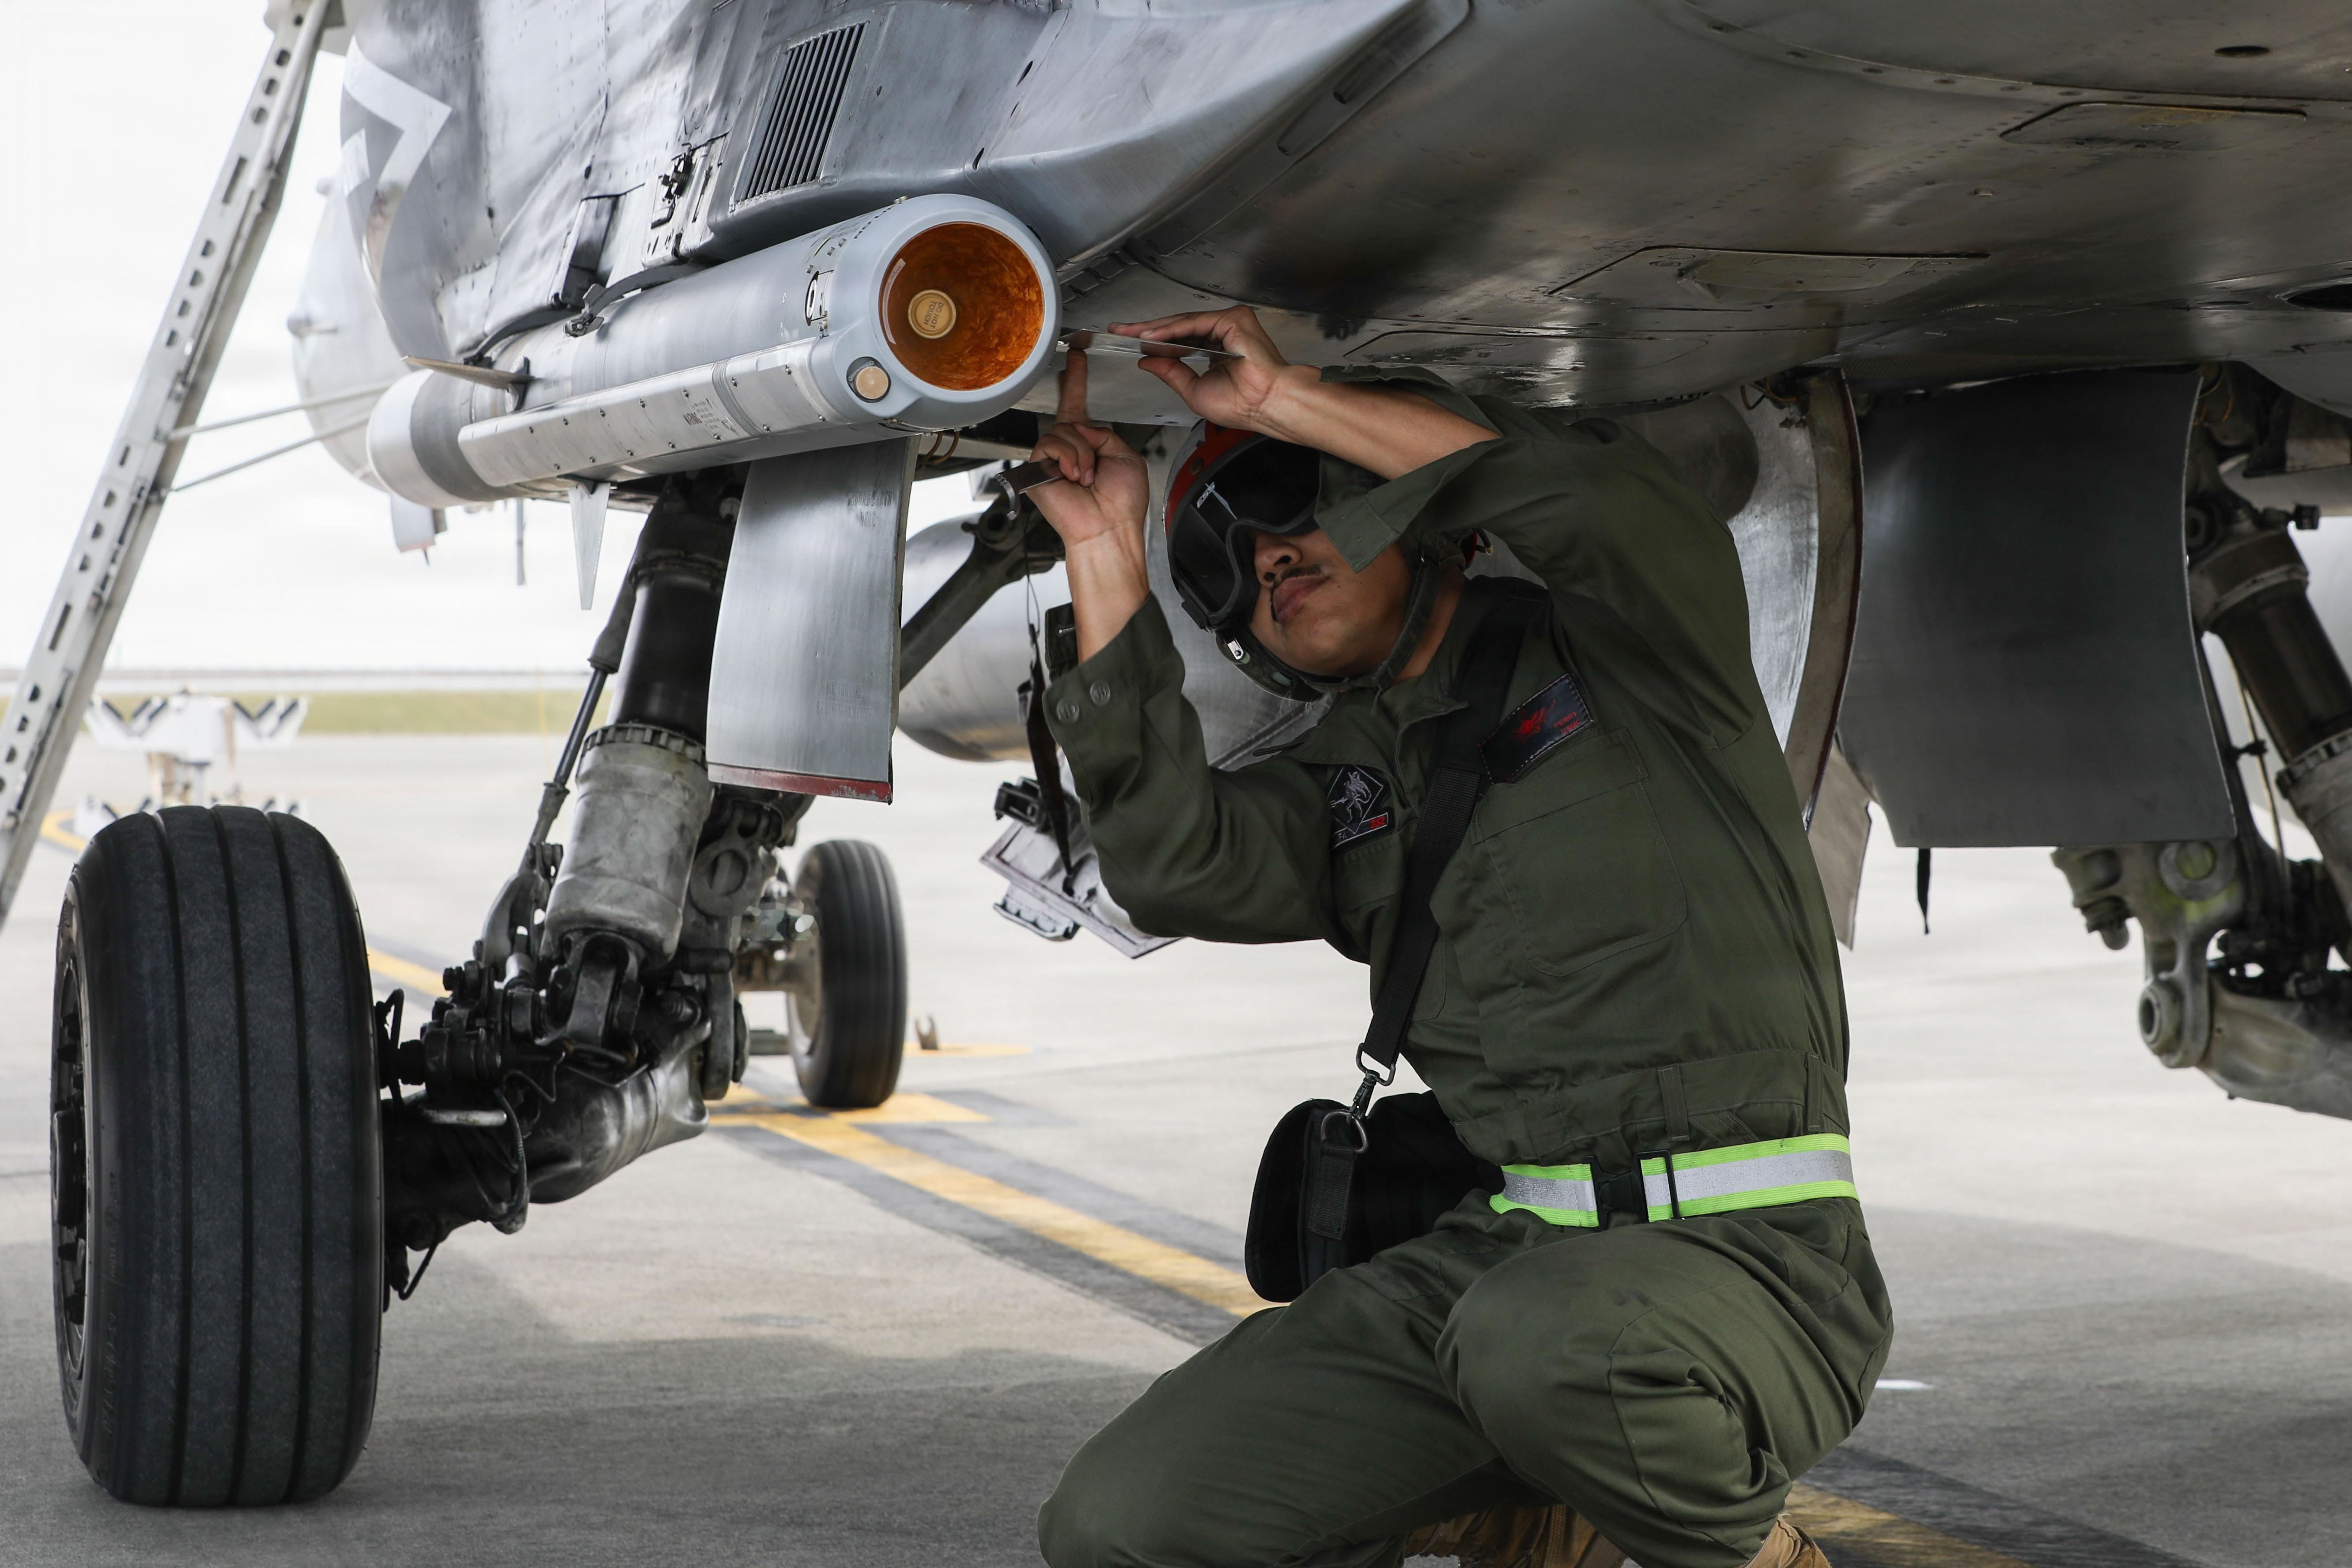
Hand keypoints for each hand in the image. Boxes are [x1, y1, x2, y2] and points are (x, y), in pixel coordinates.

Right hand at [1026, 348, 1149, 552]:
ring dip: (1082, 453)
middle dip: (1085, 439)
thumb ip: (1104, 432)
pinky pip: (1051, 444)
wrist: (1109, 529)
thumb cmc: (1121, 503)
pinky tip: (1075, 478)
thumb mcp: (1125, 456)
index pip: (1078, 404)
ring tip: (1088, 478)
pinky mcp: (1037, 468)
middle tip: (1094, 470)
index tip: (1076, 356)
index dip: (1076, 380)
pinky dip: (1069, 459)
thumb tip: (1080, 426)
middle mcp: (1068, 450)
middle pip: (1069, 416)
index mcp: (1090, 444)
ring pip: (1063, 430)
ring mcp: (1051, 459)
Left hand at [1110, 307, 1318, 437]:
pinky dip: (1172, 330)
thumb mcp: (1194, 391)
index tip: (1127, 340)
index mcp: (1216, 349)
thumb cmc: (1244, 404)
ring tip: (1130, 335)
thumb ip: (1171, 373)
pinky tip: (1151, 337)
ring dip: (1155, 330)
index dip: (1152, 340)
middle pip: (1178, 327)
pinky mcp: (1234, 319)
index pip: (1178, 339)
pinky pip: (1195, 322)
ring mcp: (1229, 323)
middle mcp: (1223, 332)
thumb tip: (1147, 361)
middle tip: (1119, 330)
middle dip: (1146, 330)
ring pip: (1184, 322)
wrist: (1267, 405)